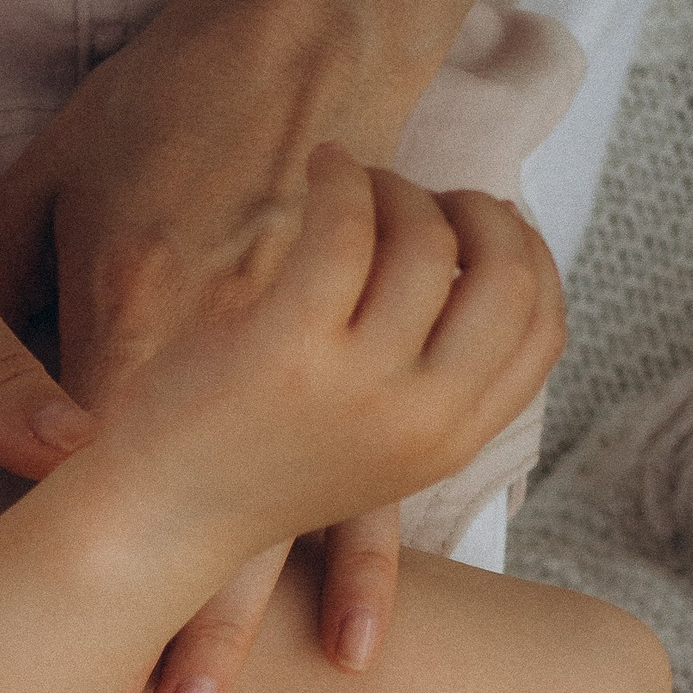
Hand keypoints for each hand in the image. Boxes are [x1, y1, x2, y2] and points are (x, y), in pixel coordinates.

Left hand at [0, 0, 507, 692]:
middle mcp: (208, 353)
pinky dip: (358, 573)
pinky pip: (362, 487)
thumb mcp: (35, 198)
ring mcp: (295, 363)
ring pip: (256, 526)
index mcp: (123, 313)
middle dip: (114, 639)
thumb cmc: (154, 110)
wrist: (309, 25)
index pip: (61, 470)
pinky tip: (352, 658)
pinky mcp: (354, 362)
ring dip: (220, 635)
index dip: (22, 568)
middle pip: (158, 523)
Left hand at [84, 149, 562, 577]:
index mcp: (445, 443)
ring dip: (395, 188)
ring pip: (426, 241)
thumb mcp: (369, 446)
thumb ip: (431, 383)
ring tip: (349, 185)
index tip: (482, 225)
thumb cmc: (246, 468)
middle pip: (505, 276)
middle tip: (418, 195)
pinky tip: (318, 165)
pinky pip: (346, 227)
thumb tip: (488, 272)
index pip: (544, 329)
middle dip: (475, 212)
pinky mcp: (287, 350)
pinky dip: (340, 178)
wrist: (148, 527)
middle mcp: (418, 421)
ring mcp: (356, 387)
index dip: (529, 257)